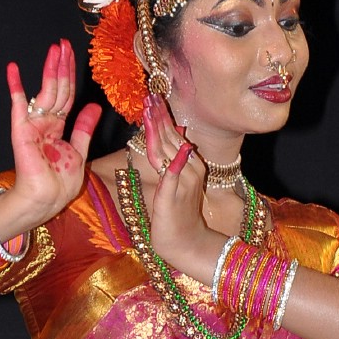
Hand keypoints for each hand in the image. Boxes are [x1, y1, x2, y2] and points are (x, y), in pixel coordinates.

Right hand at [5, 42, 100, 227]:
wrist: (45, 201)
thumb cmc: (60, 184)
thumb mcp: (78, 152)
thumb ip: (83, 128)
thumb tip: (93, 105)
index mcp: (58, 128)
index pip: (66, 95)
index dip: (70, 75)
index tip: (72, 54)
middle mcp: (45, 123)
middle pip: (57, 89)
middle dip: (61, 66)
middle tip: (63, 44)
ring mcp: (33, 125)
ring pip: (45, 92)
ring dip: (49, 70)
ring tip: (54, 50)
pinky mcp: (21, 130)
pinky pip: (18, 105)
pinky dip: (16, 87)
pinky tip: (13, 68)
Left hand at [140, 92, 216, 277]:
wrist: (187, 244)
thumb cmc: (178, 217)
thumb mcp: (176, 185)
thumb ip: (172, 162)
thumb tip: (172, 140)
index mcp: (189, 165)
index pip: (174, 134)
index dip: (163, 115)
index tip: (153, 96)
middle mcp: (189, 169)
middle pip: (171, 136)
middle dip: (159, 115)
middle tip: (149, 93)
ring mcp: (183, 181)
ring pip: (167, 149)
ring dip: (158, 128)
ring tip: (150, 108)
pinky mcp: (173, 195)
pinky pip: (170, 173)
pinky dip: (169, 160)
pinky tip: (169, 146)